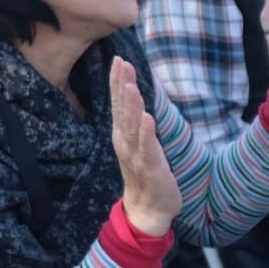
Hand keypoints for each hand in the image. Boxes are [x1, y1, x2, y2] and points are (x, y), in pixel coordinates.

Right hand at [110, 56, 181, 238]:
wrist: (148, 209)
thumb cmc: (145, 173)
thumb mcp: (139, 143)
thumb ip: (135, 122)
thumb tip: (134, 97)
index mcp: (123, 134)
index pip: (119, 103)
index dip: (118, 81)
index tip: (118, 59)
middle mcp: (125, 141)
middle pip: (122, 109)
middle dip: (121, 85)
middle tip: (121, 62)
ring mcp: (136, 155)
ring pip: (132, 126)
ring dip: (131, 106)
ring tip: (130, 86)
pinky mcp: (150, 168)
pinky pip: (148, 148)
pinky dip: (146, 133)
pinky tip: (146, 117)